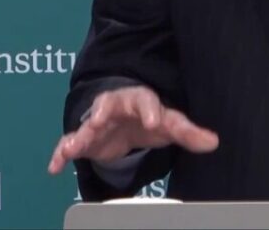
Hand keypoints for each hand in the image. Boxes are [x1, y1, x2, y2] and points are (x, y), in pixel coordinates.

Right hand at [47, 85, 218, 174]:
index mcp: (139, 100)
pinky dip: (61, 154)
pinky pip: (68, 144)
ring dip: (79, 135)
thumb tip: (213, 142)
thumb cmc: (148, 118)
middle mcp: (114, 107)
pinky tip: (54, 168)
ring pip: (85, 125)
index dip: (149, 111)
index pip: (145, 101)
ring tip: (73, 146)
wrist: (124, 118)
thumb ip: (188, 133)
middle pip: (107, 105)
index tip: (154, 122)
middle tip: (98, 119)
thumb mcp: (169, 124)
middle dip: (102, 112)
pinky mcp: (83, 138)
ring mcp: (96, 122)